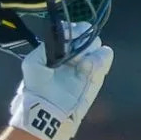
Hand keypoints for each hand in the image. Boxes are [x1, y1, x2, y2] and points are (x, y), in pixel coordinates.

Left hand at [8, 25, 113, 139]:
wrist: (46, 108)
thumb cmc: (37, 84)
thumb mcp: (34, 61)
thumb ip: (49, 44)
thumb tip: (67, 32)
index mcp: (61, 48)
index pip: (74, 31)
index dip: (73, 31)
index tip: (68, 39)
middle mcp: (75, 54)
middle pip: (88, 35)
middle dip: (82, 40)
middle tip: (73, 53)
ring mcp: (87, 64)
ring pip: (98, 46)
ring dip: (90, 50)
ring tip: (80, 62)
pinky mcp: (96, 76)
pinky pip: (105, 58)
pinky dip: (100, 59)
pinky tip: (87, 66)